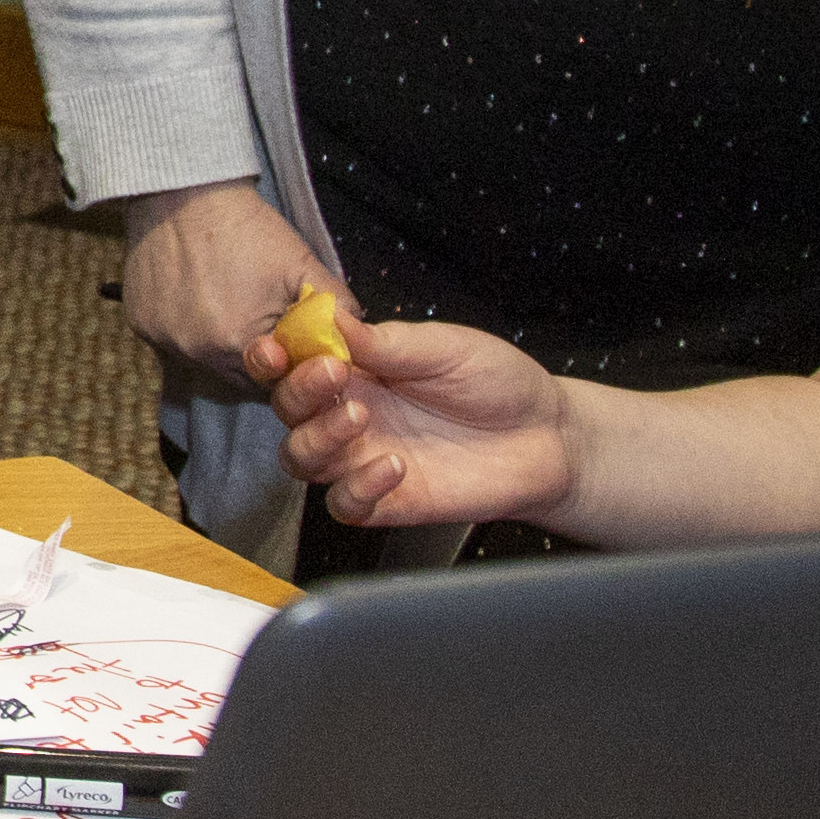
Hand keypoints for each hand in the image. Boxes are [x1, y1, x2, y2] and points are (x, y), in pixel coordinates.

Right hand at [113, 179, 321, 373]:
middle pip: (238, 377)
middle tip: (260, 319)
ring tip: (229, 304)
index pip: (273, 382)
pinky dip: (189, 329)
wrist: (182, 191)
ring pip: (205, 362)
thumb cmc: (244, 226)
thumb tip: (356, 333)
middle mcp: (198, 352)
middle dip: (255, 357)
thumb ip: (335, 303)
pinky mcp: (142, 324)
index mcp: (240, 342)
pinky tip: (197, 297)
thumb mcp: (300, 262)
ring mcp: (166, 340)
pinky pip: (174, 342)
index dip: (285, 366)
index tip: (289, 344)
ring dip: (221, 345)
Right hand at [273, 310, 575, 530]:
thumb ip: (386, 341)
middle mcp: (350, 413)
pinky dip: (356, 488)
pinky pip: (343, 504)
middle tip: (335, 374)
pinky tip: (394, 466)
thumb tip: (331, 314)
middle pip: (287, 410)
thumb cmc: (498, 384)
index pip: (292, 362)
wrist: (547, 437)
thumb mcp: (446, 347)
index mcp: (357, 369)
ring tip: (361, 418)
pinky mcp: (386, 501)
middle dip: (299, 390)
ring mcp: (363, 459)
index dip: (272, 355)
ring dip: (317, 437)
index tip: (278, 348)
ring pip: (300, 459)